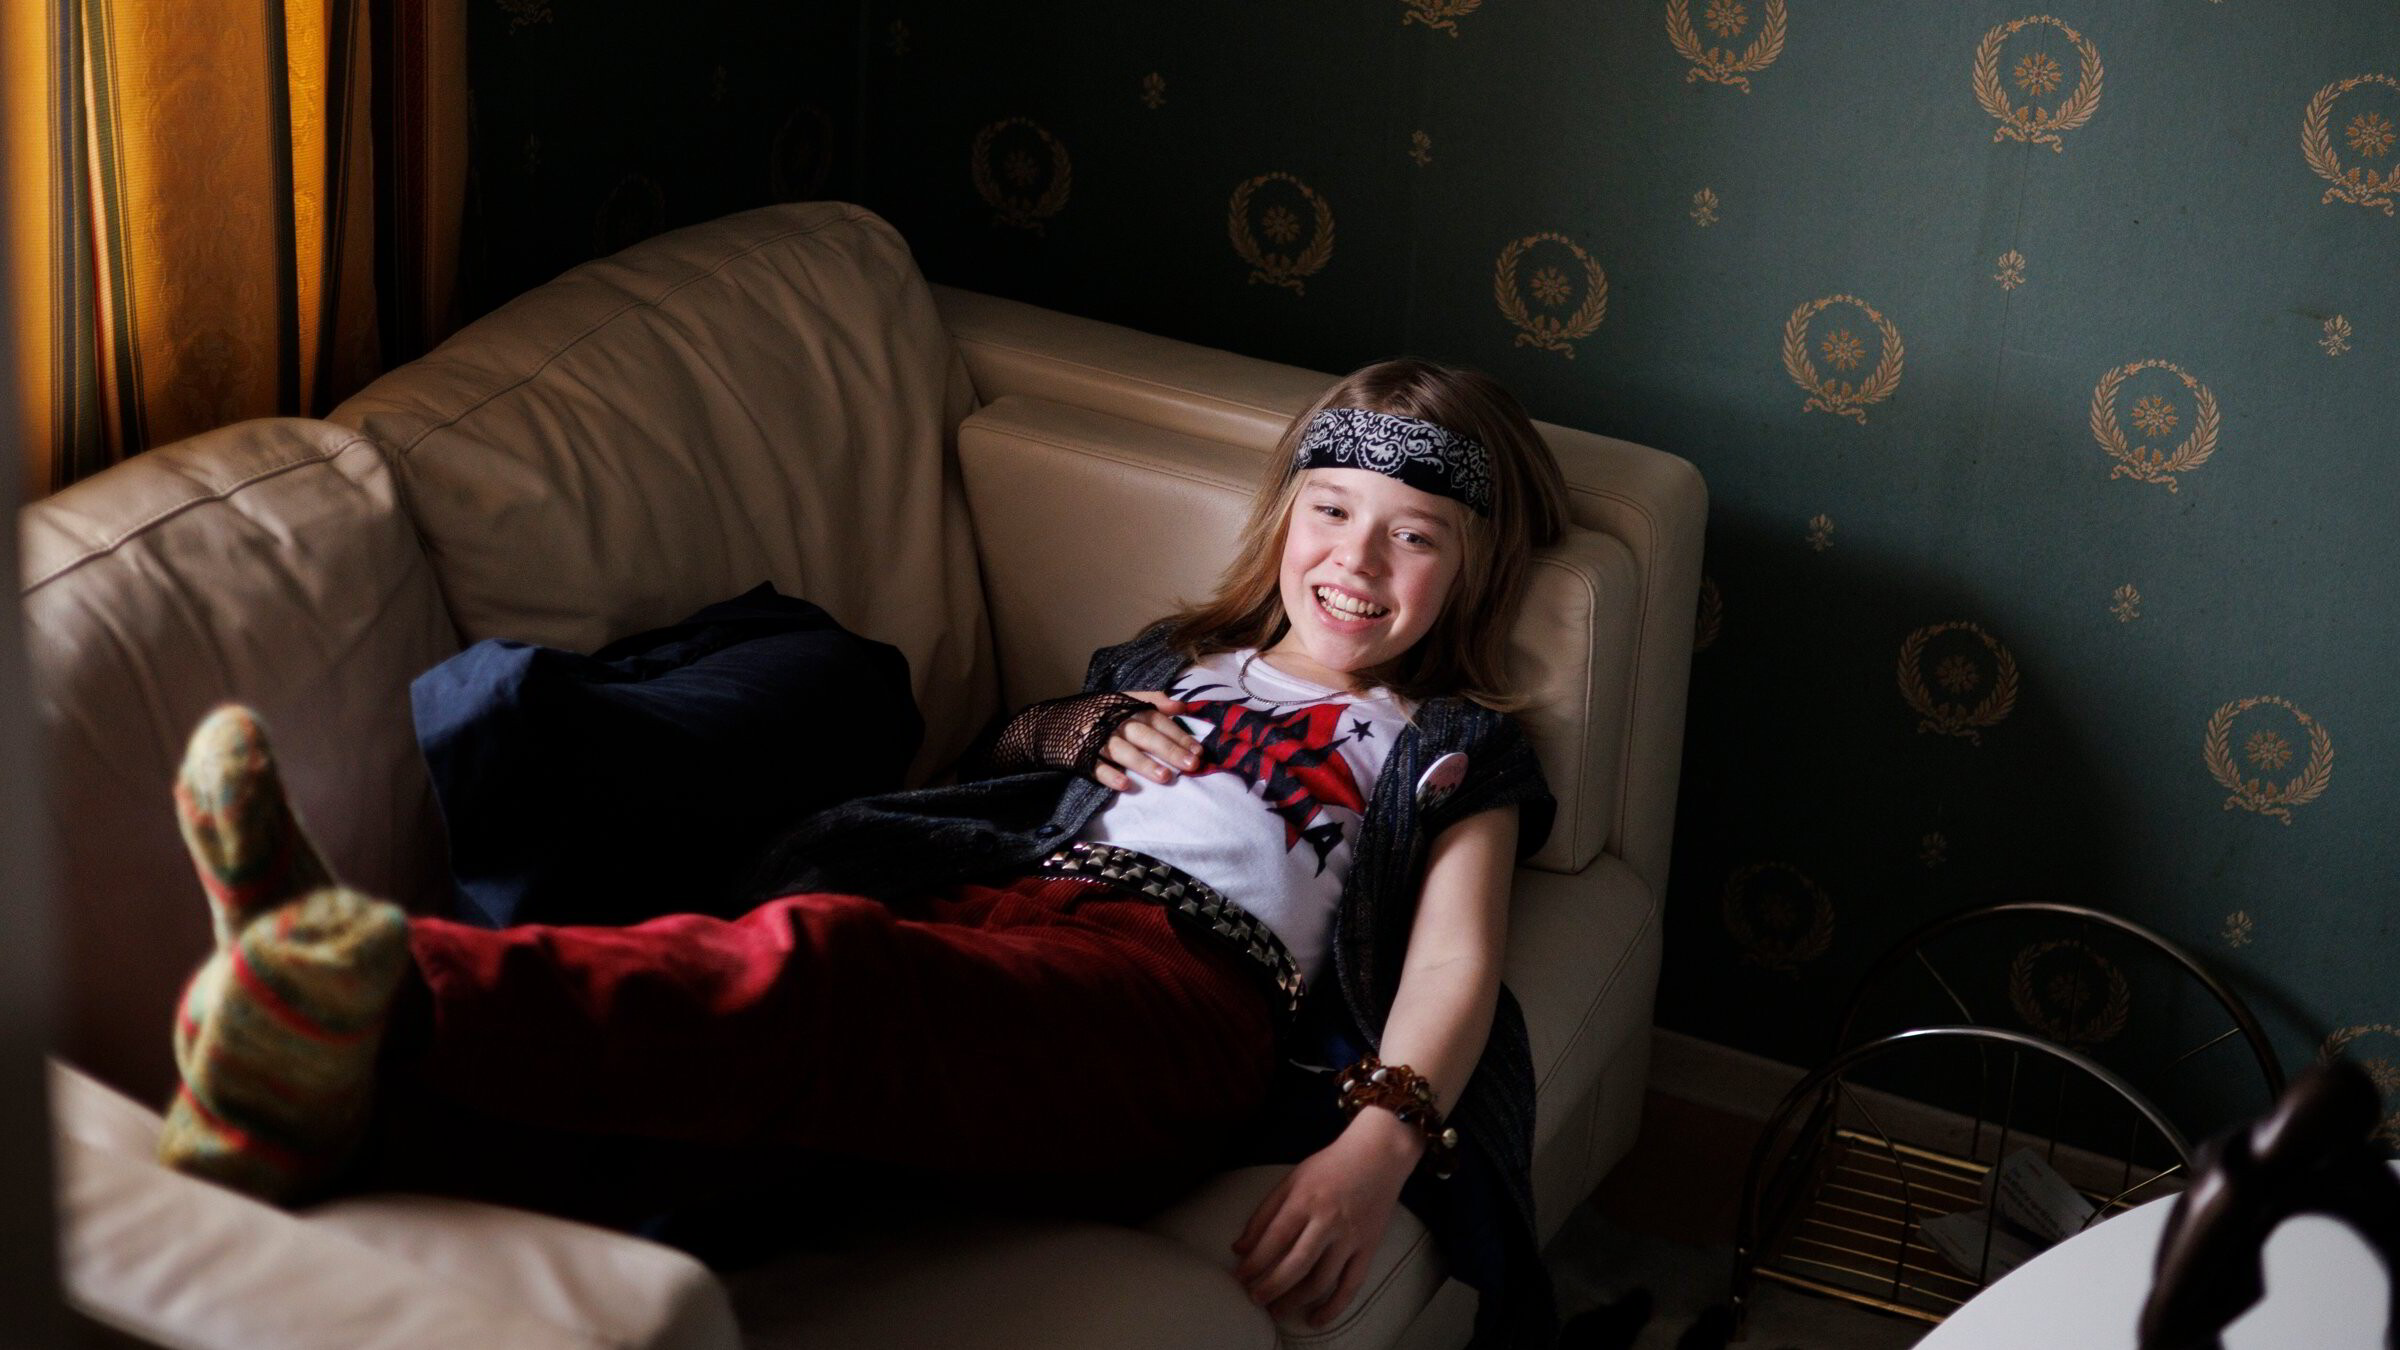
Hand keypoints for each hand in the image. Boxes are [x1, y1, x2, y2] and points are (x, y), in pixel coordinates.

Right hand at [1091, 691, 1203, 791]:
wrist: (1049, 722)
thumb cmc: (1095, 712)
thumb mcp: (1121, 699)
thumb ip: (1151, 700)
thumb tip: (1181, 707)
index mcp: (1125, 708)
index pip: (1156, 719)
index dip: (1178, 734)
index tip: (1198, 750)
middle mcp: (1113, 722)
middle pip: (1145, 735)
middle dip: (1169, 750)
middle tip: (1191, 765)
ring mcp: (1096, 740)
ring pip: (1123, 751)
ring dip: (1144, 763)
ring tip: (1165, 777)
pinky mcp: (1080, 756)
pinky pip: (1096, 767)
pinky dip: (1109, 776)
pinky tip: (1125, 785)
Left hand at [1230, 1110, 1418, 1327]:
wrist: (1379, 1155)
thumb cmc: (1331, 1165)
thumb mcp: (1291, 1180)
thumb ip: (1264, 1213)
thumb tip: (1240, 1247)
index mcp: (1304, 1199)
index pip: (1274, 1239)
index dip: (1254, 1263)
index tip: (1239, 1277)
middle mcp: (1327, 1220)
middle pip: (1296, 1264)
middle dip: (1271, 1287)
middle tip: (1255, 1299)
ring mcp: (1350, 1237)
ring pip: (1321, 1280)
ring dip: (1297, 1301)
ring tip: (1278, 1311)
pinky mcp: (1368, 1248)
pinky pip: (1351, 1284)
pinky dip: (1334, 1306)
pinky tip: (1316, 1319)